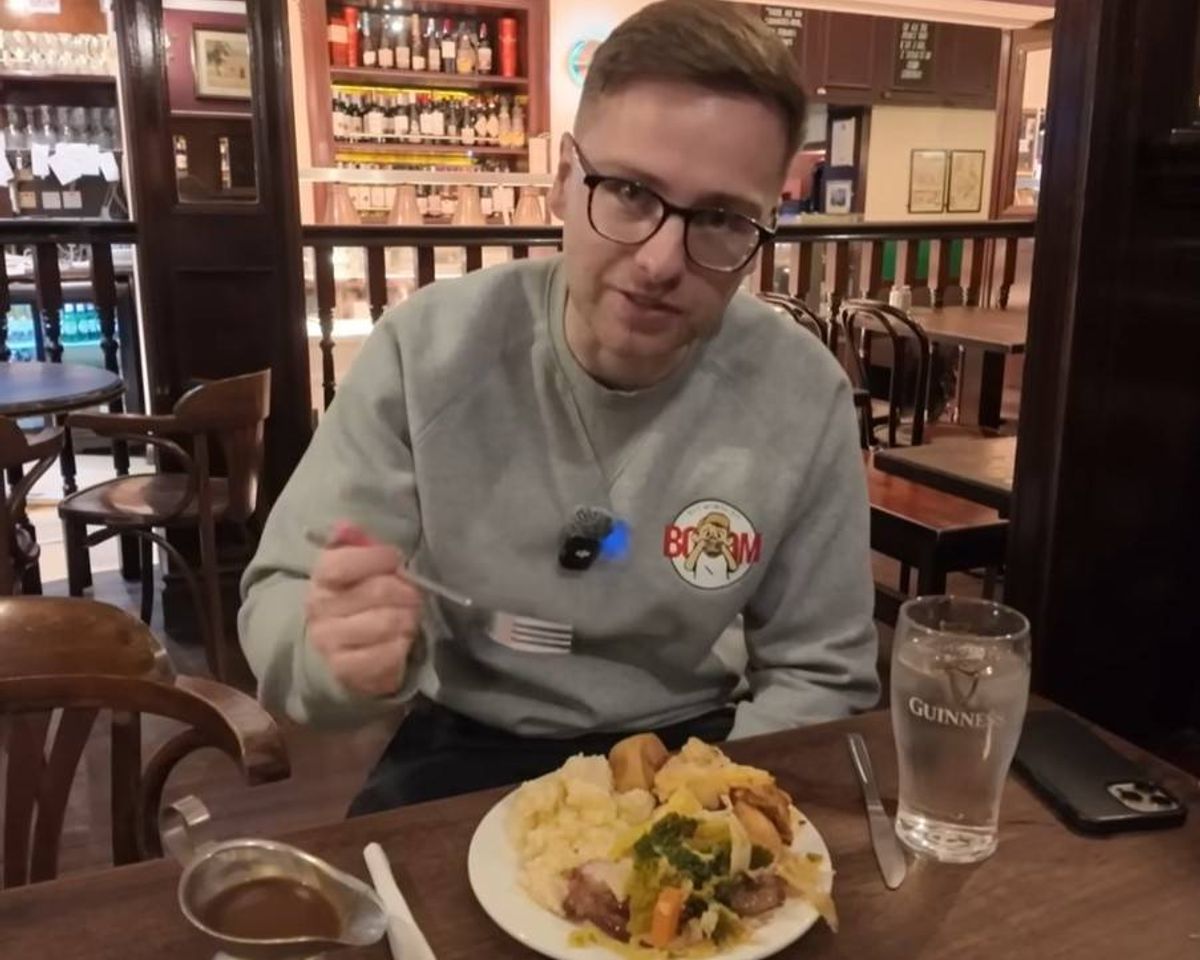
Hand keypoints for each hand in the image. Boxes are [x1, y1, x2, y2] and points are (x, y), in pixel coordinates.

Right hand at [305, 521, 421, 697]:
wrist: (346, 651)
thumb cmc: (362, 601)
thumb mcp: (361, 567)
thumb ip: (358, 544)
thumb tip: (343, 526)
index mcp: (322, 578)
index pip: (343, 563)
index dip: (378, 558)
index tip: (396, 560)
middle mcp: (319, 609)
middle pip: (378, 591)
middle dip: (407, 592)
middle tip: (414, 596)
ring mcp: (329, 641)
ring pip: (387, 622)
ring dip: (408, 619)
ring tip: (407, 618)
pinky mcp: (346, 669)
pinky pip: (388, 653)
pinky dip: (403, 646)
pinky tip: (400, 642)